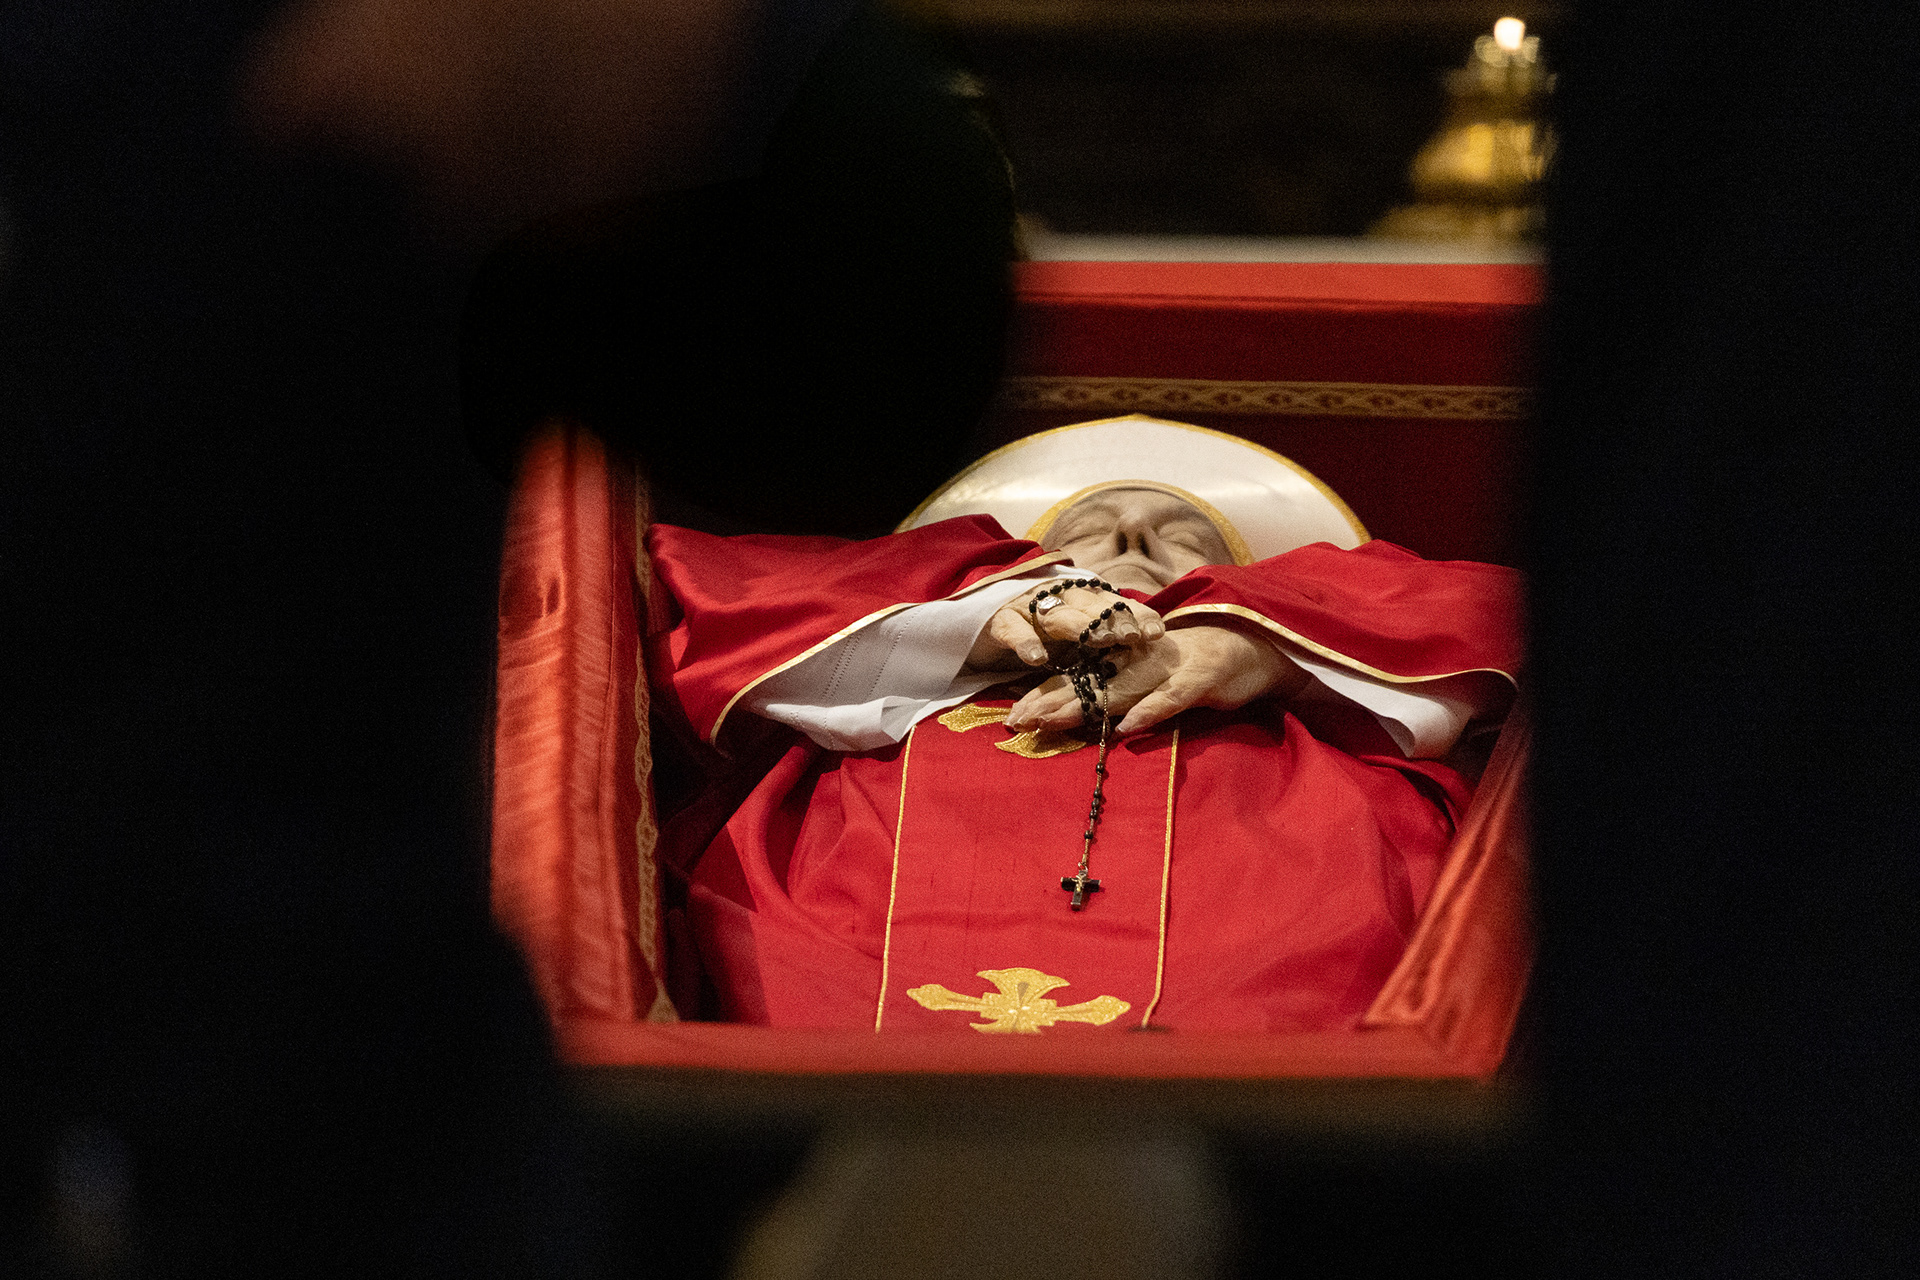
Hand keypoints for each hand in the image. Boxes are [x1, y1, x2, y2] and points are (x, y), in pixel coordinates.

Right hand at [966, 582, 1164, 669]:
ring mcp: (1028, 608)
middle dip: (1114, 619)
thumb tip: (1146, 653)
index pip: (1115, 604)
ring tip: (1100, 639)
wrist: (979, 624)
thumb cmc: (1037, 633)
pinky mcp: (999, 621)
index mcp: (1080, 601)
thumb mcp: (1075, 638)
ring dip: (1079, 626)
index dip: (1136, 614)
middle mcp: (1058, 599)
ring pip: (1057, 614)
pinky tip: (1037, 658)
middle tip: (1132, 635)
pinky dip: (1025, 642)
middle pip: (1091, 606)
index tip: (1157, 632)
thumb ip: (1102, 641)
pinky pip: (1013, 630)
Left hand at [1005, 624, 1309, 734]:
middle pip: (1087, 683)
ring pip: (1119, 688)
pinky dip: (1150, 711)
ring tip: (1051, 720)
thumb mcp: (1152, 678)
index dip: (1044, 694)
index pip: (1077, 678)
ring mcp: (1168, 667)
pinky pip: (1171, 697)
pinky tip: (1128, 727)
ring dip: (1084, 706)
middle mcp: (1139, 661)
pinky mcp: (1200, 678)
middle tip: (1016, 721)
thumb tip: (1084, 720)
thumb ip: (1120, 694)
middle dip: (1049, 702)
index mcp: (1126, 661)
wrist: (1252, 642)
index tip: (1012, 716)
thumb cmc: (1194, 666)